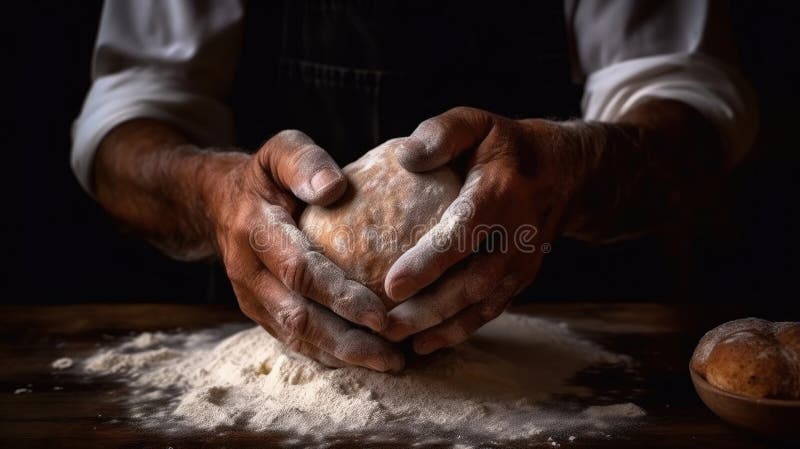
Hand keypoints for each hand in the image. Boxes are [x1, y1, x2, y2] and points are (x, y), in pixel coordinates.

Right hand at [208, 130, 403, 370]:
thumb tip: (334, 186)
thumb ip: (303, 161)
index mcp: (255, 229)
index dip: (339, 295)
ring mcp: (250, 297)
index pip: (299, 271)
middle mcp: (248, 271)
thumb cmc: (263, 176)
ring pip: (296, 337)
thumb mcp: (278, 151)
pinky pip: (293, 341)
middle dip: (347, 340)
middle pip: (299, 317)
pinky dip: (328, 354)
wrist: (217, 202)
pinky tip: (364, 360)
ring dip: (343, 355)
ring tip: (390, 363)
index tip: (380, 314)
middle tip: (394, 355)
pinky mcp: (258, 312)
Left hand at [381, 107, 570, 353]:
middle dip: (428, 309)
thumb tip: (404, 157)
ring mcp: (523, 261)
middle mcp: (516, 234)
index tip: (391, 285)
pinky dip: (459, 330)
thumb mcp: (477, 122)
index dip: (429, 262)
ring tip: (397, 342)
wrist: (567, 172)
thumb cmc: (506, 145)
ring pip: (481, 304)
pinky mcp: (522, 278)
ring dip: (440, 327)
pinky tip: (425, 343)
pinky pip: (491, 310)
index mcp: (501, 193)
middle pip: (472, 282)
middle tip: (384, 325)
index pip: (463, 233)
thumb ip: (442, 133)